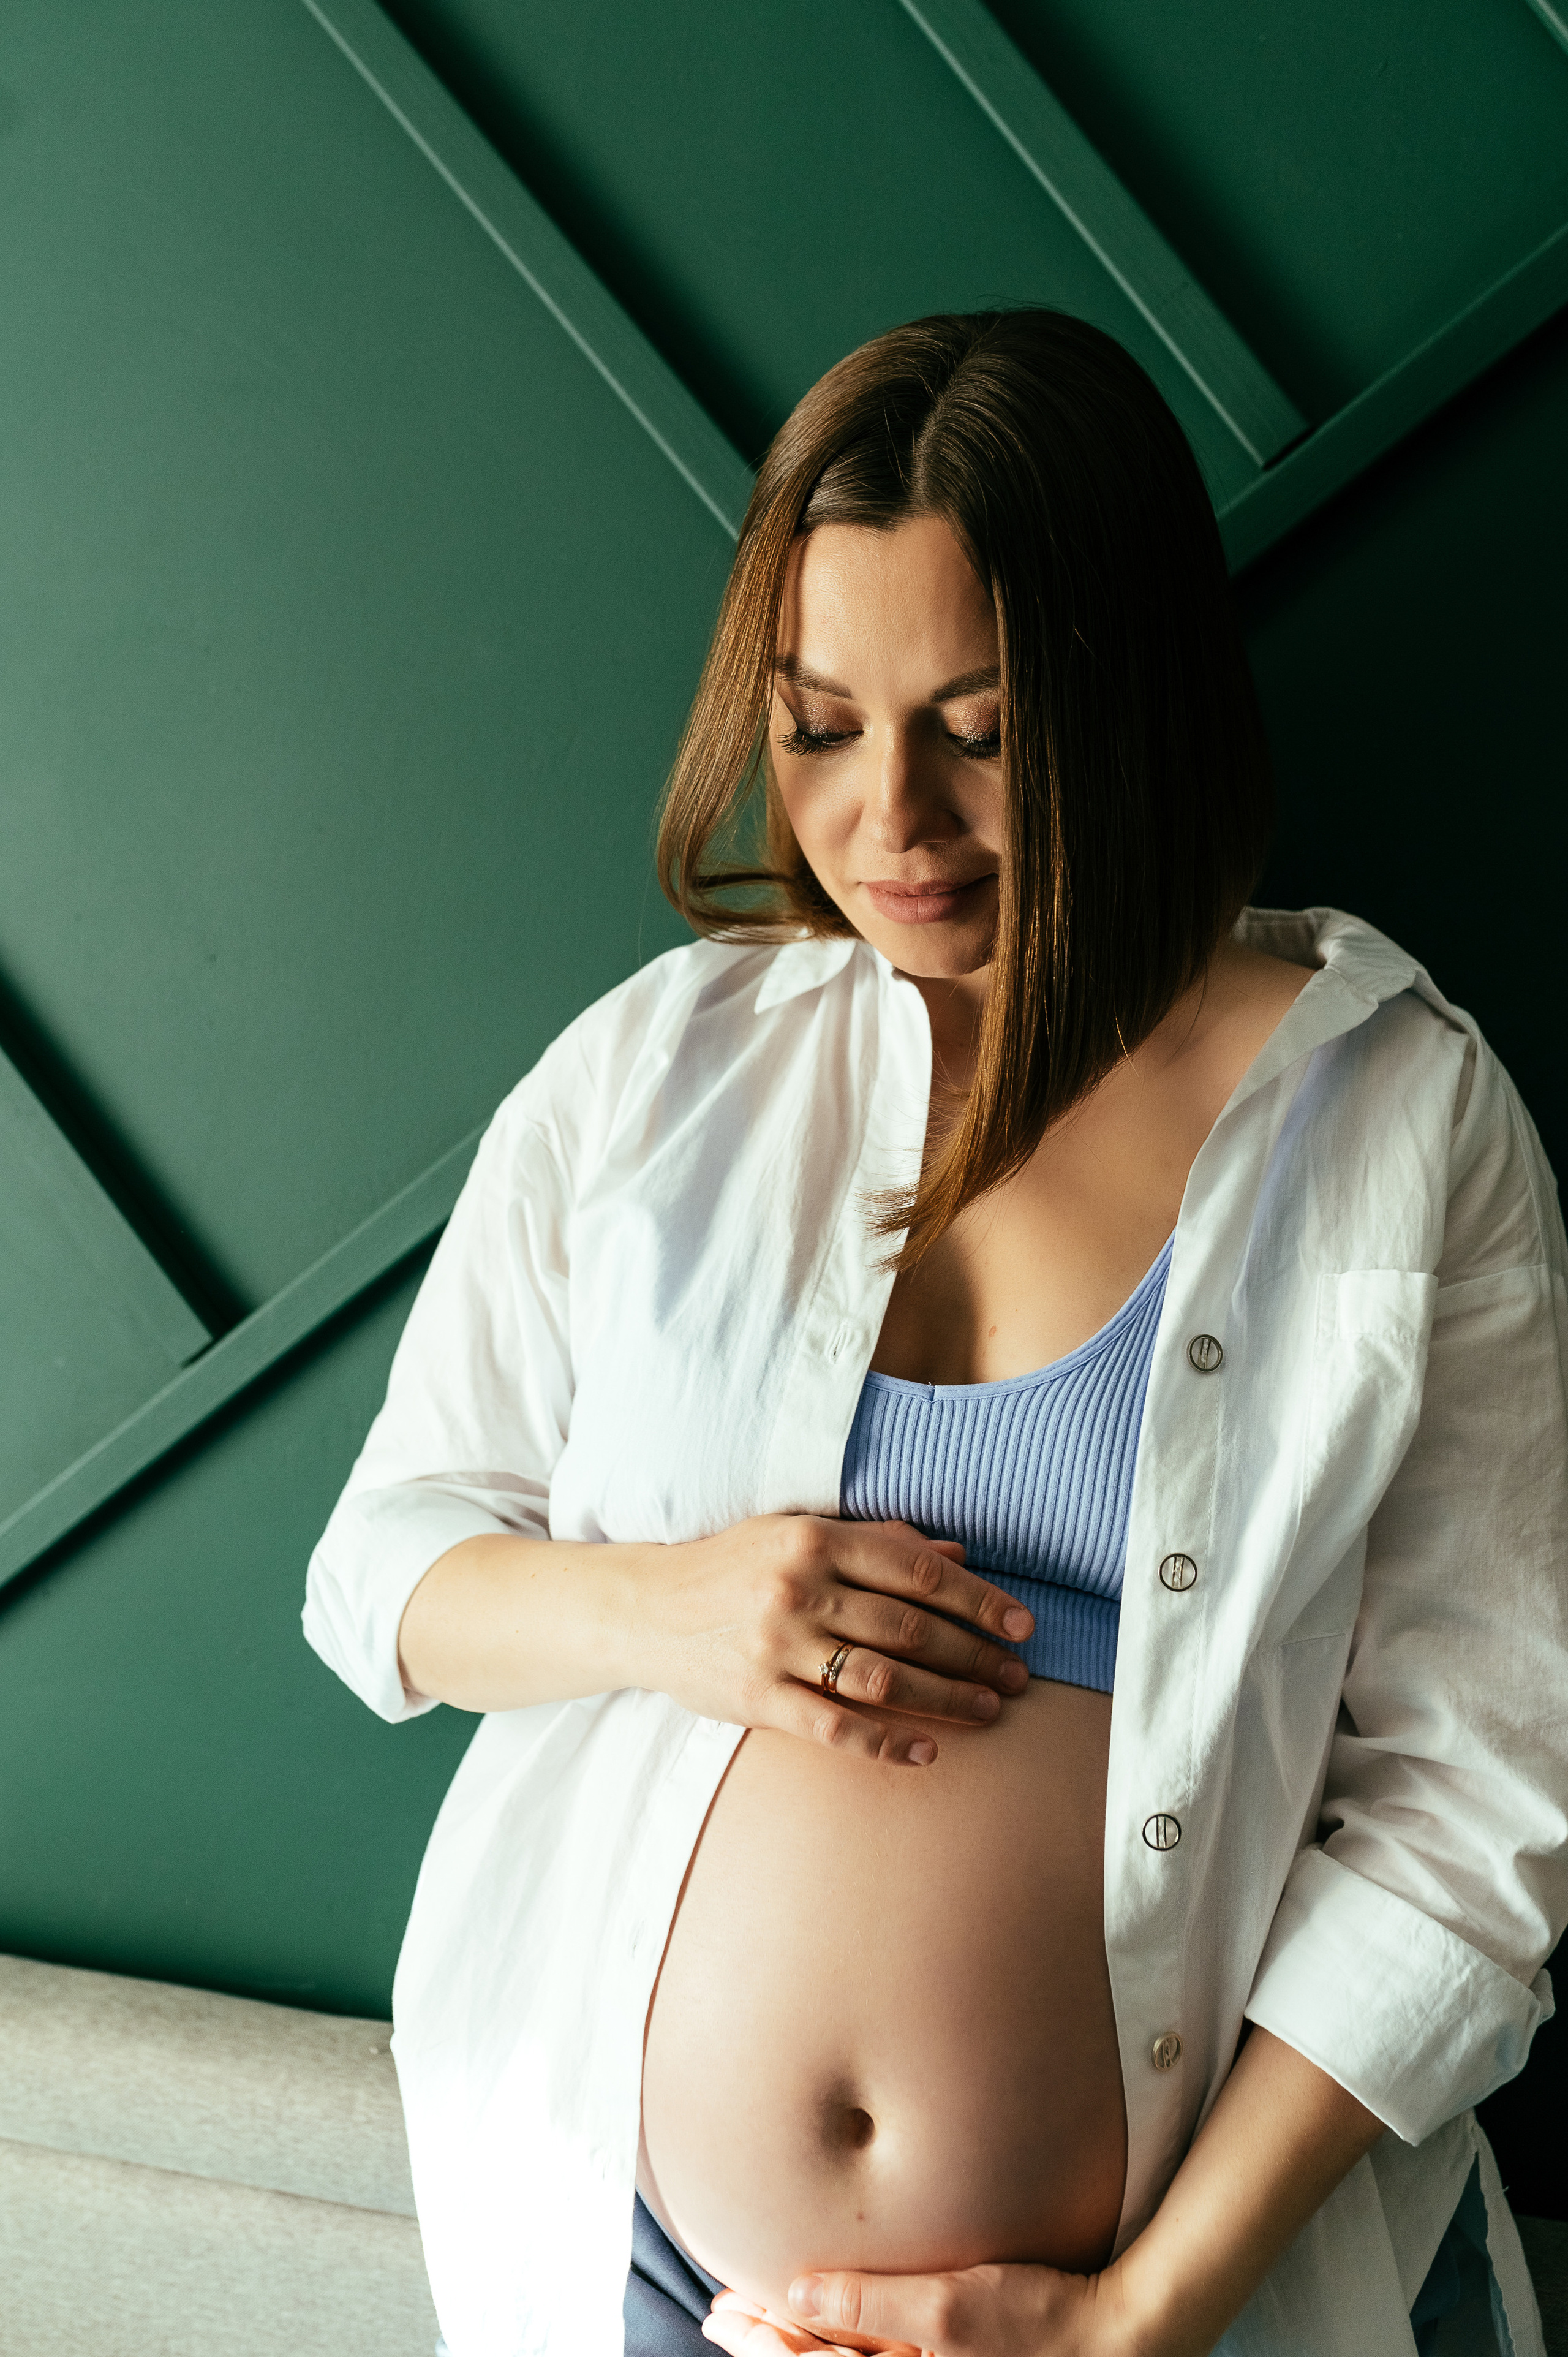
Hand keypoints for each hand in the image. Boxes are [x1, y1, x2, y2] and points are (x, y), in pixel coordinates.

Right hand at [649, 1514, 1033, 1765]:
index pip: (916, 1572)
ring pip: (883, 1678)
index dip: (978, 1601)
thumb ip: (877, 1542)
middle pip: (909, 1628)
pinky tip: (927, 1751)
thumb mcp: (798, 1534)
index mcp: (814, 1539)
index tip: (1021, 1624)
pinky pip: (834, 1725)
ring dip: (946, 1699)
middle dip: (975, 1656)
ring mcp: (777, 1645)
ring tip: (989, 1712)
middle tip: (1018, 1677)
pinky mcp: (756, 1697)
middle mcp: (798, 1589)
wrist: (645, 1608)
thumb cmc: (734, 1567)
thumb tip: (957, 1557)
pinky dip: (886, 1741)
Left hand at [701, 2260, 1139, 2356]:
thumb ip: (870, 2304)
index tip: (724, 2310)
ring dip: (791, 2343)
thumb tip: (797, 2290)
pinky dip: (836, 2343)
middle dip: (764, 2344)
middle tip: (720, 2312)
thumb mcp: (949, 2310)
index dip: (759, 2343)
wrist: (1116, 2333)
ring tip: (749, 2315)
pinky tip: (819, 2320)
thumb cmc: (1039, 2323)